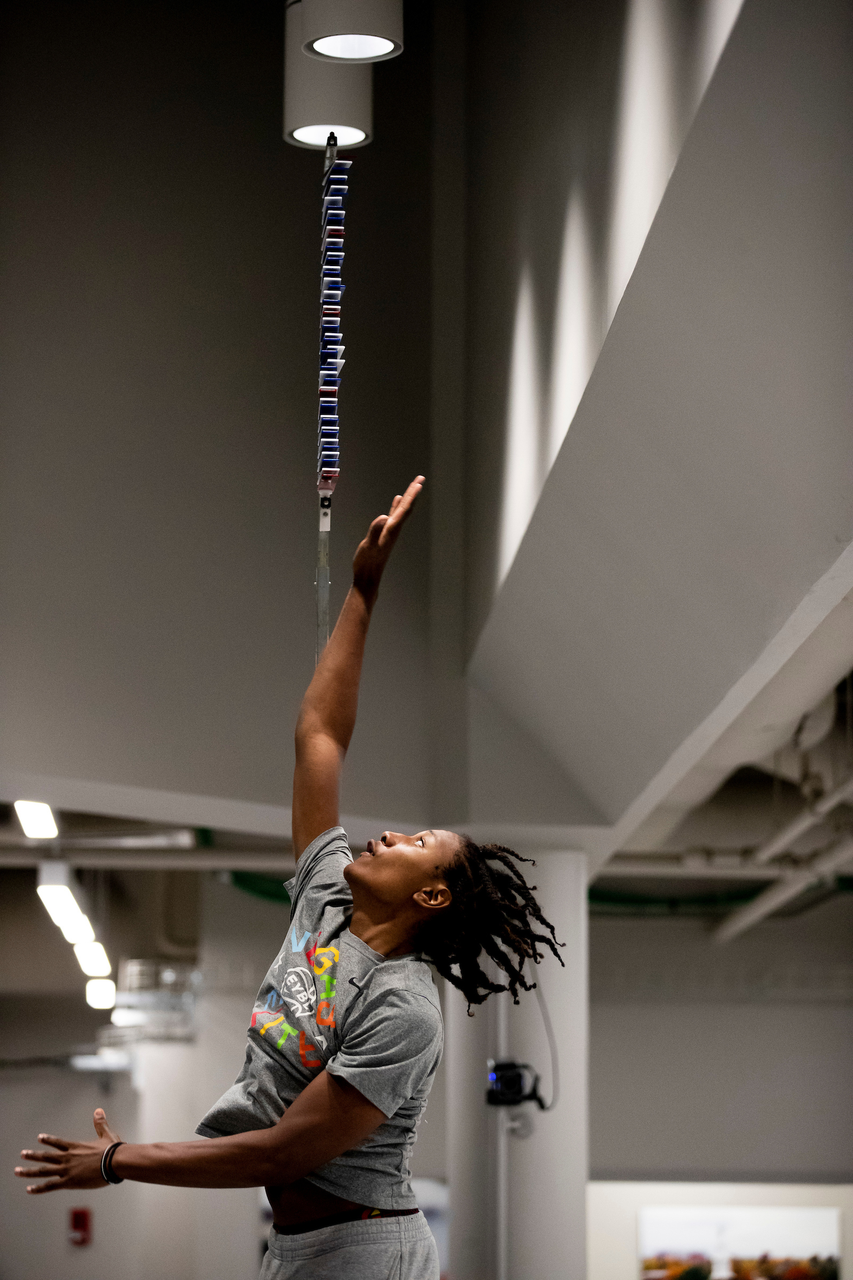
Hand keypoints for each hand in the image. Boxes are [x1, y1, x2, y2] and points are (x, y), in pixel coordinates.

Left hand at [14, 1107, 121, 1193]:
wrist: (115, 1162)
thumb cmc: (112, 1149)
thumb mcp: (106, 1134)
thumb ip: (100, 1124)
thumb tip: (98, 1110)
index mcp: (76, 1147)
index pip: (58, 1143)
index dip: (48, 1140)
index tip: (39, 1138)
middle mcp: (68, 1157)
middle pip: (46, 1157)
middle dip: (33, 1156)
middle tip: (22, 1154)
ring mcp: (67, 1170)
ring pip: (44, 1171)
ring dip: (29, 1171)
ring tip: (17, 1171)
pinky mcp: (69, 1182)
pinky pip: (50, 1186)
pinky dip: (39, 1188)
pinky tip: (29, 1190)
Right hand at [352, 476, 423, 601]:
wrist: (367, 577)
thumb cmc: (366, 563)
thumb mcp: (368, 546)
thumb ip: (375, 531)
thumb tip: (383, 518)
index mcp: (391, 530)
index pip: (404, 510)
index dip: (411, 496)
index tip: (418, 483)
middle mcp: (394, 530)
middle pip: (406, 508)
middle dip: (413, 492)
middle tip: (420, 479)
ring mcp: (390, 532)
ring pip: (401, 511)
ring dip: (407, 498)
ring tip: (413, 486)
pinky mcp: (385, 534)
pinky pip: (394, 516)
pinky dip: (396, 506)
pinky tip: (396, 501)